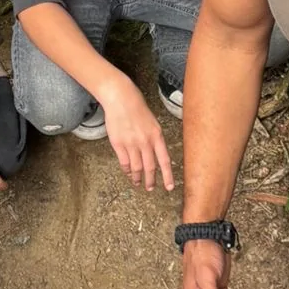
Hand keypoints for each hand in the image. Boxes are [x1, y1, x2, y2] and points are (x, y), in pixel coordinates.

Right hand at [102, 77, 172, 191]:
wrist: (121, 99)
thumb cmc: (138, 109)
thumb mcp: (153, 123)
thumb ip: (155, 139)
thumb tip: (156, 155)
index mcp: (157, 136)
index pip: (164, 160)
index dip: (167, 176)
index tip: (169, 187)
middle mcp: (145, 142)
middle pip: (150, 167)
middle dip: (151, 180)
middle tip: (150, 188)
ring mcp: (131, 143)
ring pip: (136, 167)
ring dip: (137, 178)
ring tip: (138, 183)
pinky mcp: (118, 144)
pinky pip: (124, 162)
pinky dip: (127, 170)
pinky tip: (128, 172)